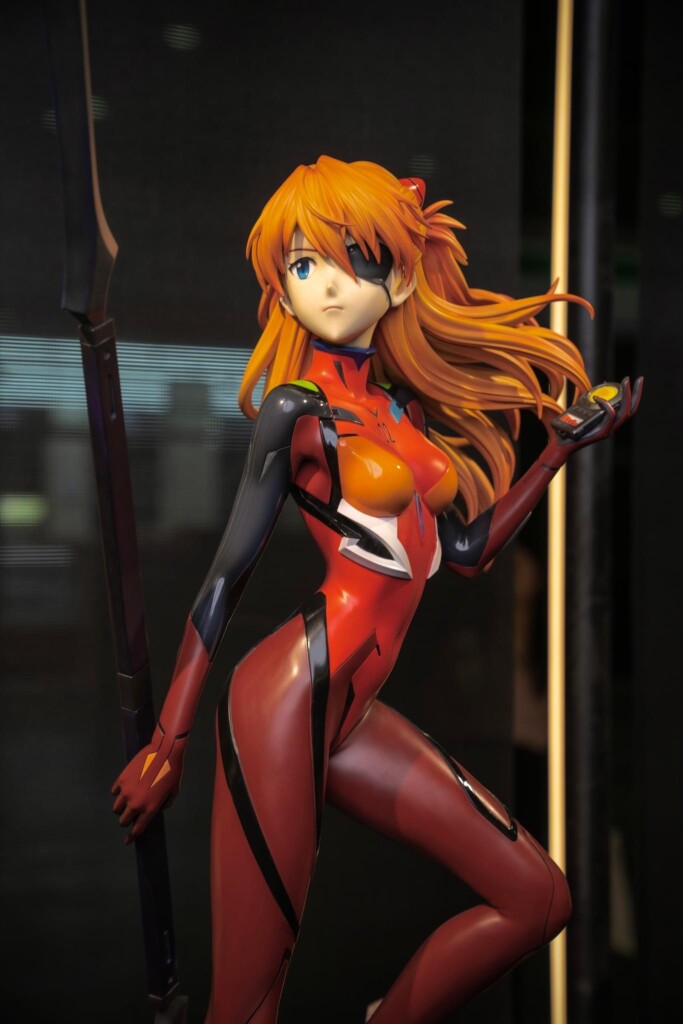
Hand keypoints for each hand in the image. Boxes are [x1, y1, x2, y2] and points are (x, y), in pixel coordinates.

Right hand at [111, 724, 186, 843]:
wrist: (165, 751)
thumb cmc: (173, 771)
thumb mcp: (173, 791)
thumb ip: (164, 804)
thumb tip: (157, 808)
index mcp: (150, 808)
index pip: (137, 829)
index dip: (131, 837)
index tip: (127, 841)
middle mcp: (136, 803)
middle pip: (123, 820)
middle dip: (125, 821)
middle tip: (129, 817)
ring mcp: (127, 791)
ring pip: (116, 808)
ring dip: (120, 808)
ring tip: (126, 803)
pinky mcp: (122, 779)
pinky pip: (114, 792)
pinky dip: (118, 792)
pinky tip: (124, 789)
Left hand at [545, 375, 642, 467]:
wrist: (563, 445)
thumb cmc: (572, 429)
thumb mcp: (585, 415)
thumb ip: (592, 406)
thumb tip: (595, 392)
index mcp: (610, 423)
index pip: (628, 408)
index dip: (635, 395)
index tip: (637, 380)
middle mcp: (612, 427)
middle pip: (631, 410)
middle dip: (637, 393)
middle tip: (639, 379)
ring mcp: (608, 431)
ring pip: (624, 414)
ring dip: (627, 396)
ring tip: (625, 383)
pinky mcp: (601, 434)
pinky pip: (609, 418)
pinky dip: (606, 406)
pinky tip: (599, 398)